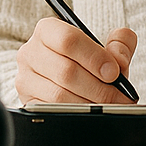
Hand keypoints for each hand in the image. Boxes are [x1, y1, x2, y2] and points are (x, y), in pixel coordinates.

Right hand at [15, 19, 137, 104]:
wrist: (68, 82)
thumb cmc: (86, 63)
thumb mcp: (104, 49)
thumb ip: (120, 44)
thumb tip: (119, 59)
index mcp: (48, 30)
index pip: (68, 39)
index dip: (94, 57)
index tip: (114, 72)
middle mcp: (31, 52)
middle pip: (66, 71)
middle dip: (98, 87)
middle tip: (119, 97)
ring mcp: (25, 79)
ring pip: (59, 95)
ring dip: (89, 104)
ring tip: (108, 107)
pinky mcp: (26, 102)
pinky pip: (52, 112)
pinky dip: (76, 115)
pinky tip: (91, 114)